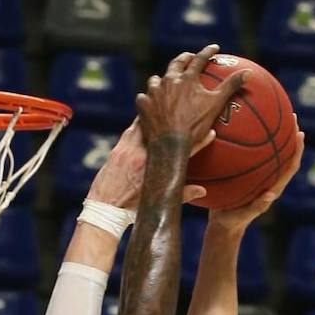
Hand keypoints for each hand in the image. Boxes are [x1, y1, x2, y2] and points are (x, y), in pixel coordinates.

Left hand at [86, 119, 208, 209]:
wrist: (104, 207)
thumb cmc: (131, 207)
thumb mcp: (158, 201)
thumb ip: (182, 195)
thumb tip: (203, 192)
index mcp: (155, 172)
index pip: (182, 153)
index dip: (199, 142)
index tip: (211, 132)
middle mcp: (142, 157)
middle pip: (163, 132)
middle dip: (175, 120)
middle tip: (186, 110)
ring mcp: (129, 150)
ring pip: (146, 126)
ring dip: (156, 117)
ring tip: (166, 107)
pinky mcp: (119, 148)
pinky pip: (132, 130)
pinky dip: (141, 123)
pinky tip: (146, 116)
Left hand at [136, 45, 247, 147]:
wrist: (170, 144)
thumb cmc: (195, 126)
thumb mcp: (215, 105)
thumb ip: (231, 86)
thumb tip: (248, 72)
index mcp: (187, 79)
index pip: (200, 60)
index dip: (208, 52)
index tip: (214, 48)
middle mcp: (168, 80)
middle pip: (176, 64)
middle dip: (184, 59)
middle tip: (189, 57)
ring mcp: (153, 92)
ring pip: (156, 80)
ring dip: (161, 80)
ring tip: (164, 82)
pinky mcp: (143, 105)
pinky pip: (144, 97)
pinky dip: (148, 99)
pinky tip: (150, 102)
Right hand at [208, 121, 305, 234]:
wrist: (222, 224)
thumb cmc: (233, 221)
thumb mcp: (243, 215)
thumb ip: (257, 206)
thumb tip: (271, 195)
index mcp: (273, 187)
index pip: (290, 166)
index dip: (297, 150)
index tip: (300, 132)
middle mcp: (269, 178)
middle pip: (285, 152)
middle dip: (290, 134)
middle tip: (292, 115)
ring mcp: (259, 175)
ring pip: (270, 150)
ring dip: (275, 133)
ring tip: (274, 113)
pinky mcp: (247, 173)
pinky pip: (251, 153)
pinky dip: (251, 139)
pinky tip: (241, 125)